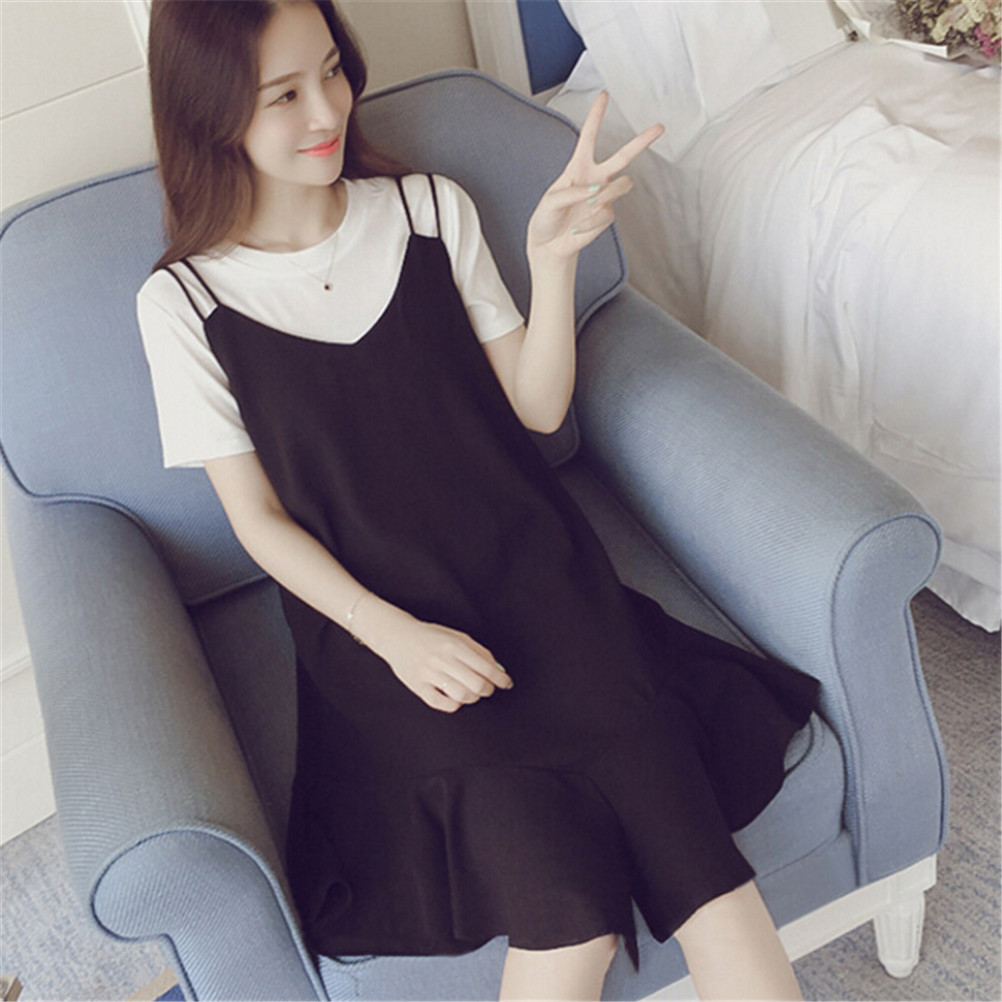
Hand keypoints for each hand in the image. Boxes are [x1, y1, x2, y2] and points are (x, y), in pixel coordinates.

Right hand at [354, 597, 513, 712]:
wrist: (398, 636)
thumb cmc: (431, 637)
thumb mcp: (457, 636)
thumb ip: (479, 652)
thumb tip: (498, 670)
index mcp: (455, 645)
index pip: (486, 667)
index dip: (501, 679)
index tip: (507, 683)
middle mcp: (442, 659)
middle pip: (477, 684)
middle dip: (488, 690)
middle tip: (488, 688)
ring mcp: (429, 673)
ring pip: (461, 696)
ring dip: (472, 698)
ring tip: (472, 693)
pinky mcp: (418, 686)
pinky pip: (441, 703)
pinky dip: (453, 704)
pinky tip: (455, 698)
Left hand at [526, 91, 663, 263]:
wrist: (549, 245)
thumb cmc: (546, 218)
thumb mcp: (551, 201)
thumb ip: (571, 192)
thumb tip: (597, 191)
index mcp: (578, 167)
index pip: (589, 137)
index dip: (596, 116)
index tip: (604, 95)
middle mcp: (595, 178)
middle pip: (623, 156)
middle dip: (641, 142)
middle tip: (659, 128)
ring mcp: (603, 197)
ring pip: (622, 185)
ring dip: (606, 194)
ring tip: (588, 205)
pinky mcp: (606, 216)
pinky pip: (607, 213)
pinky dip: (591, 222)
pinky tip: (578, 228)